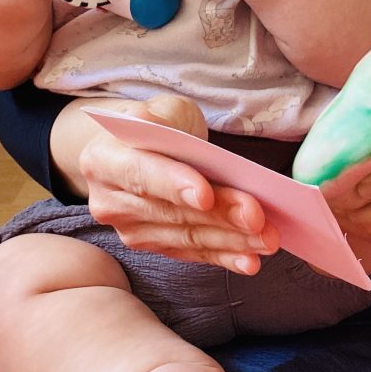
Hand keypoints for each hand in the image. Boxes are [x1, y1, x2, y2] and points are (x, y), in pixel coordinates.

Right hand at [78, 94, 279, 273]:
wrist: (139, 149)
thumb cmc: (158, 126)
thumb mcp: (163, 110)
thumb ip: (172, 126)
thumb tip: (199, 154)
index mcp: (103, 159)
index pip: (141, 174)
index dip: (174, 185)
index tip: (206, 195)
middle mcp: (110, 201)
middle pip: (172, 212)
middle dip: (220, 215)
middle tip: (258, 217)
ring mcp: (130, 229)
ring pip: (187, 237)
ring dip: (231, 240)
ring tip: (267, 239)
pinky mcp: (153, 246)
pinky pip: (193, 254)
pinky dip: (225, 257)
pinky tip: (250, 261)